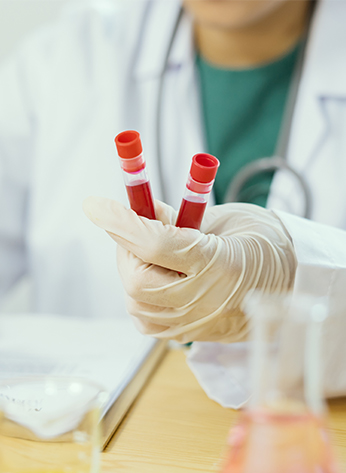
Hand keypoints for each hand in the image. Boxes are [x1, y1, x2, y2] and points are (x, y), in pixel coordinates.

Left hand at [83, 197, 296, 342]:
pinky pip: (148, 322)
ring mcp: (198, 323)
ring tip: (149, 254)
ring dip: (132, 274)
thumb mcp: (224, 219)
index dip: (122, 221)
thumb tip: (136, 213)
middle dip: (127, 252)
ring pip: (137, 305)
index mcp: (221, 263)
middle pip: (138, 282)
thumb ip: (177, 220)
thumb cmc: (261, 242)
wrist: (290, 282)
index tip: (96, 205)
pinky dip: (140, 297)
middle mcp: (206, 300)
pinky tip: (155, 279)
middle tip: (135, 231)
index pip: (156, 243)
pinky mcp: (191, 335)